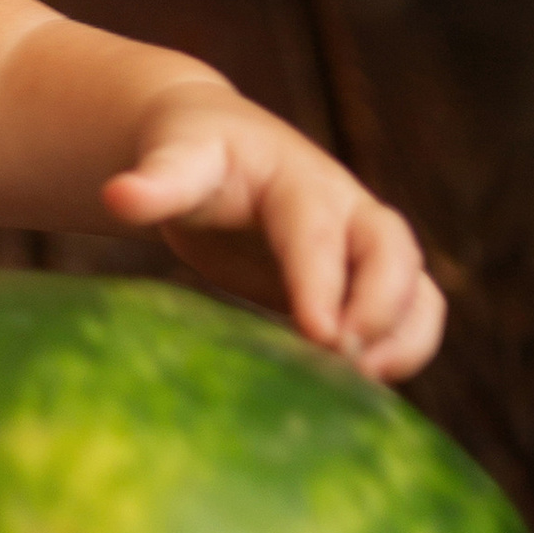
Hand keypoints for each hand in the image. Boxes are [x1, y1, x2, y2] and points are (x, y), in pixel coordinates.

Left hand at [103, 83, 444, 381]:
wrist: (217, 142)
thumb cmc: (193, 149)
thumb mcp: (177, 156)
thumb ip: (158, 181)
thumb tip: (117, 197)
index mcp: (297, 179)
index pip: (316, 231)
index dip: (322, 280)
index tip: (320, 334)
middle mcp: (344, 208)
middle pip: (393, 249)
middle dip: (382, 307)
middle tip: (343, 360)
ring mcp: (361, 244)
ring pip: (416, 285)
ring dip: (406, 335)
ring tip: (368, 384)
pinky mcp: (360, 280)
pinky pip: (409, 312)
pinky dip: (404, 348)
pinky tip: (364, 390)